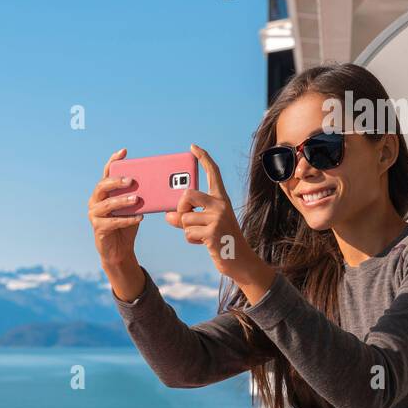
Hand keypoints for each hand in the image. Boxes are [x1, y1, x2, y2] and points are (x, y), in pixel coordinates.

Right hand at [89, 148, 146, 299]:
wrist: (119, 250)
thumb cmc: (127, 224)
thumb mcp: (134, 207)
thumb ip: (140, 195)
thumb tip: (160, 184)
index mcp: (104, 192)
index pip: (107, 172)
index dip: (113, 161)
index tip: (123, 152)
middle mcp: (95, 201)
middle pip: (102, 186)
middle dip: (116, 182)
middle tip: (131, 180)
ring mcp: (94, 215)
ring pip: (106, 205)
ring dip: (122, 201)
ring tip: (137, 199)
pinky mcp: (98, 229)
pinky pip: (112, 222)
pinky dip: (126, 219)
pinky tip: (139, 217)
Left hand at [166, 144, 275, 299]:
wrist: (239, 260)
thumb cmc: (219, 240)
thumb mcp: (203, 225)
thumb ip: (185, 218)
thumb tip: (167, 216)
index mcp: (221, 199)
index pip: (213, 173)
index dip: (203, 159)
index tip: (193, 147)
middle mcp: (221, 204)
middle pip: (187, 194)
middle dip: (180, 208)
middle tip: (186, 217)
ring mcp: (218, 218)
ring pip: (185, 218)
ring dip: (188, 230)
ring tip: (202, 235)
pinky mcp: (213, 232)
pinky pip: (188, 232)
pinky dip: (192, 240)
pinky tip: (205, 243)